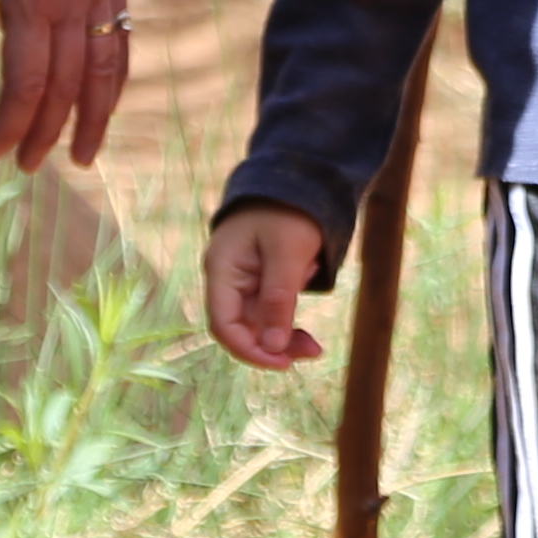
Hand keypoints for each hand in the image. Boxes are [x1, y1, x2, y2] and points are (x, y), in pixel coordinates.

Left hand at [0, 0, 131, 166]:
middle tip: (29, 166)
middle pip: (70, 84)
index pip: (28, 82)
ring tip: (81, 153)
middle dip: (49, 131)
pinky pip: (124, 32)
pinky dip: (117, 73)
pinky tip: (107, 95)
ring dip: (96, 116)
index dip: (12, 125)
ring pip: (108, 65)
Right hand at [206, 203, 330, 369]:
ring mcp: (243, 278)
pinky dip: (290, 314)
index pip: (224, 325)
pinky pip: (271, 307)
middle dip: (274, 344)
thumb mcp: (288, 253)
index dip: (250, 350)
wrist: (300, 174)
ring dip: (285, 333)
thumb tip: (273, 347)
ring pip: (259, 321)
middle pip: (241, 327)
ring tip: (315, 343)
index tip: (283, 363)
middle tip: (312, 351)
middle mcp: (227, 278)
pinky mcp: (261, 277)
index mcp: (222, 269)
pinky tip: (308, 301)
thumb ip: (279, 300)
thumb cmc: (289, 209)